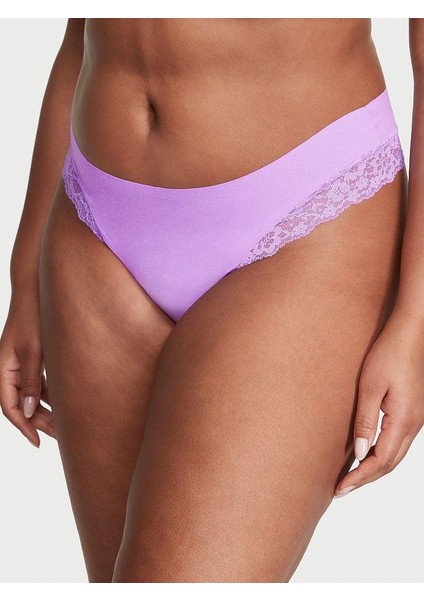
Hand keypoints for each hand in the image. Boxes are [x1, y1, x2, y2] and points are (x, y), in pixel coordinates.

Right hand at [0, 299, 55, 447]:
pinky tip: (65, 403)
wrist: (36, 290)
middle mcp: (9, 368)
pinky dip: (50, 394)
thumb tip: (28, 411)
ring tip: (65, 425)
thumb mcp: (34, 350)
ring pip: (31, 394)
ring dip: (46, 409)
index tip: (38, 441)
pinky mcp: (33, 357)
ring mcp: (21, 363)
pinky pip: (39, 382)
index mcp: (3, 368)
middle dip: (38, 422)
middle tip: (60, 437)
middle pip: (21, 403)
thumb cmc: (33, 316)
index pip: (9, 406)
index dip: (23, 426)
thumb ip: (31, 380)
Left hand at [334, 307, 423, 497]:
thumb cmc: (389, 354)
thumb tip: (358, 452)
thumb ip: (365, 421)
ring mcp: (416, 419)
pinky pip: (398, 442)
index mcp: (403, 421)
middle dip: (365, 478)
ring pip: (395, 454)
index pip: (380, 461)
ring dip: (374, 468)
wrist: (411, 333)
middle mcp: (414, 425)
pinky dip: (381, 454)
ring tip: (351, 476)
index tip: (340, 488)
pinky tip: (366, 452)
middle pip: (389, 463)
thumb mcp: (370, 386)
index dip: (359, 477)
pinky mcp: (413, 411)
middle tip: (341, 488)